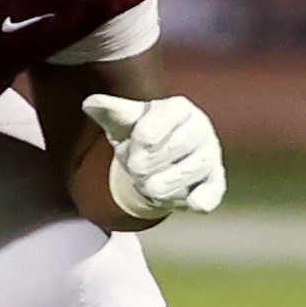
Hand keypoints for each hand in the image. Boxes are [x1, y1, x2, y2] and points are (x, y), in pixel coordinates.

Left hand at [82, 93, 226, 217]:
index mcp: (178, 109)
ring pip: (197, 167)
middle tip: (134, 169)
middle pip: (184, 141)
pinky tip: (193, 202)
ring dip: (167, 181)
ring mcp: (208, 155)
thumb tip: (90, 104)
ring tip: (147, 186)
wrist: (157, 163)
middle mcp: (200, 129)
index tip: (137, 140)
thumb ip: (110, 113)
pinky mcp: (213, 181)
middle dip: (154, 159)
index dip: (153, 128)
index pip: (173, 112)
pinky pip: (215, 188)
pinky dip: (206, 196)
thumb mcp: (124, 124)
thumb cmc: (142, 138)